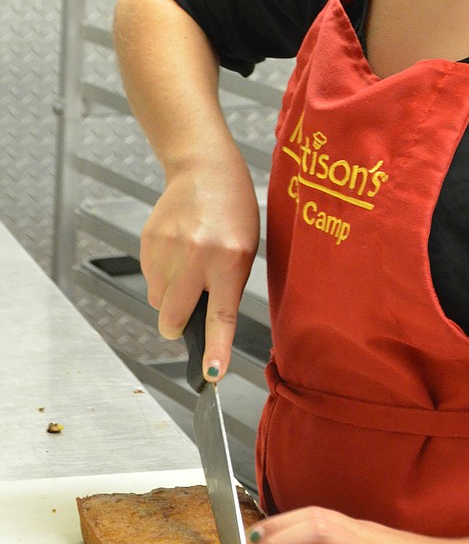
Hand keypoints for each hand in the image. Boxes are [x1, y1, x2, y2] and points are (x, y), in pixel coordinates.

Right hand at [140, 153, 259, 377]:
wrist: (204, 168)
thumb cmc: (233, 209)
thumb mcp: (245, 249)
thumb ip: (227, 286)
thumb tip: (207, 327)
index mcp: (228, 260)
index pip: (220, 317)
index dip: (216, 351)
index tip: (212, 375)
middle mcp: (195, 257)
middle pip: (171, 319)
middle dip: (175, 326)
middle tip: (185, 315)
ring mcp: (168, 250)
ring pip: (157, 301)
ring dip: (168, 297)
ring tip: (187, 266)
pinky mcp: (148, 242)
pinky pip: (148, 278)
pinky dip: (160, 275)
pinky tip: (176, 251)